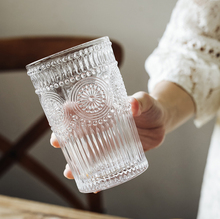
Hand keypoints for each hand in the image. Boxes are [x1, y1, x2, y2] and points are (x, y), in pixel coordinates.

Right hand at [50, 91, 165, 178]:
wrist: (161, 122)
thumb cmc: (151, 108)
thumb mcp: (145, 101)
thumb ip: (140, 101)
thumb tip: (132, 106)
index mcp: (107, 112)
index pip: (84, 111)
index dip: (70, 114)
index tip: (61, 116)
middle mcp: (105, 128)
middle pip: (81, 134)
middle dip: (67, 139)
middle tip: (57, 143)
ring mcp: (111, 142)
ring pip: (90, 153)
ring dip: (78, 163)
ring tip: (70, 172)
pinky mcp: (120, 154)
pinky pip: (107, 166)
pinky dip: (101, 177)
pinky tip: (95, 186)